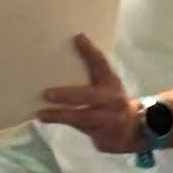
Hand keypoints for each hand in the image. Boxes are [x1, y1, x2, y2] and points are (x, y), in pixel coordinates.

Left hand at [37, 35, 140, 153]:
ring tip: (41, 114)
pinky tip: (43, 118)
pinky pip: (75, 127)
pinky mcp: (98, 134)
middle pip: (88, 96)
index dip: (90, 52)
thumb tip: (70, 49)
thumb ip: (93, 74)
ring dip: (59, 115)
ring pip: (80, 117)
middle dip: (67, 95)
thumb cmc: (112, 103)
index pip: (101, 64)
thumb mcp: (107, 86)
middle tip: (47, 93)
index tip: (77, 38)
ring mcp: (105, 119)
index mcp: (111, 84)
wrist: (131, 132)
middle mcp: (110, 100)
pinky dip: (59, 122)